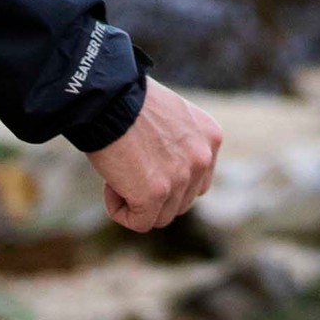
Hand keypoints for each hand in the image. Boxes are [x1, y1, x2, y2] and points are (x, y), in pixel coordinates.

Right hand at [85, 81, 221, 231]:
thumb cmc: (128, 101)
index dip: (167, 179)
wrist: (108, 97)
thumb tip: (168, 172)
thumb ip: (180, 145)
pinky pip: (139, 222)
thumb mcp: (171, 117)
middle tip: (129, 166)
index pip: (197, 182)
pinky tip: (109, 185)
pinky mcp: (154, 194)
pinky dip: (120, 210)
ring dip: (136, 202)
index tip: (144, 161)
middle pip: (180, 202)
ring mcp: (181, 178)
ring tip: (119, 172)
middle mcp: (202, 159)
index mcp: (211, 138)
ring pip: (160, 216)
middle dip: (153, 194)